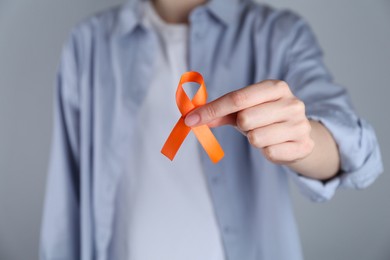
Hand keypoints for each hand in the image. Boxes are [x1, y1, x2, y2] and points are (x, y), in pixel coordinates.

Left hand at [184, 80, 314, 164]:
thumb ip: (220, 112)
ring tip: (265, 134)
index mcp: (276, 87)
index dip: (211, 110)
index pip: (237, 98)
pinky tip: (275, 144)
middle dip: (242, 125)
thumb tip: (192, 118)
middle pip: (245, 118)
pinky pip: (269, 153)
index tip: (190, 120)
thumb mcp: (244, 109)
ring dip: (254, 139)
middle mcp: (292, 103)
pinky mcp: (303, 145)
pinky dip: (267, 151)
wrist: (299, 134)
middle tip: (251, 125)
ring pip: (256, 138)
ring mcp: (300, 125)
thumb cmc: (266, 118)